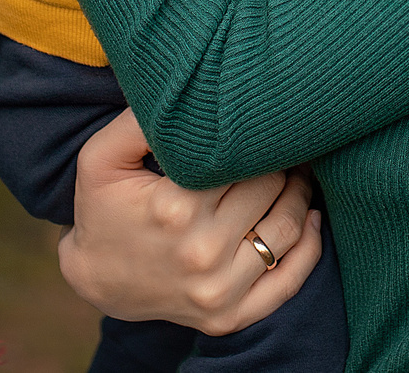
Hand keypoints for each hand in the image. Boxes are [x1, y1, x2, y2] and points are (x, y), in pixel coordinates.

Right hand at [56, 110, 321, 331]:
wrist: (96, 279)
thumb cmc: (104, 208)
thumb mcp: (102, 158)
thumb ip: (139, 120)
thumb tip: (186, 90)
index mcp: (175, 208)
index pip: (247, 160)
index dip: (259, 140)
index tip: (262, 126)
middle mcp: (201, 253)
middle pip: (272, 190)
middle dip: (281, 165)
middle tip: (280, 148)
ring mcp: (217, 291)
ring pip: (289, 229)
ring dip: (300, 197)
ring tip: (294, 175)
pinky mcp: (229, 317)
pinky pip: (290, 282)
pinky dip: (310, 249)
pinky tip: (312, 219)